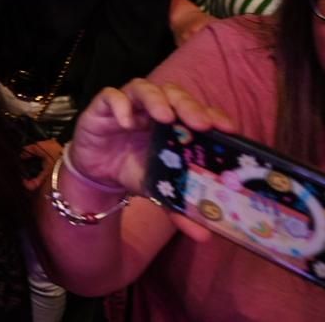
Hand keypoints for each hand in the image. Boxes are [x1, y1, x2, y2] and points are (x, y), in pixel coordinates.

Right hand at [67, 79, 234, 221]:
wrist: (97, 174)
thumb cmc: (133, 171)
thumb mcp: (159, 191)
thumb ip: (179, 208)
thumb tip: (205, 236)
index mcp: (173, 125)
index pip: (196, 111)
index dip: (212, 114)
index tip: (227, 128)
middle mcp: (153, 110)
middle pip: (173, 93)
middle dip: (188, 105)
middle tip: (199, 123)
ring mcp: (128, 105)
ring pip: (144, 88)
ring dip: (156, 99)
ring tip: (164, 116)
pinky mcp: (102, 107)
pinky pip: (111, 95)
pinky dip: (120, 105)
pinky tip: (127, 122)